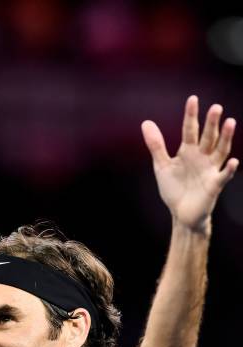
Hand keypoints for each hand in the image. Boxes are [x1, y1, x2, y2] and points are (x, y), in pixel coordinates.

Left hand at [142, 95, 238, 232]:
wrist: (180, 213)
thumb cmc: (174, 189)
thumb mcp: (162, 166)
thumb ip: (156, 145)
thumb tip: (146, 122)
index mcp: (188, 151)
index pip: (190, 130)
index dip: (191, 116)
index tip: (192, 99)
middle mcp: (202, 157)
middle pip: (208, 137)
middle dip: (211, 123)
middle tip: (216, 107)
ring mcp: (210, 170)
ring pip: (220, 151)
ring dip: (225, 138)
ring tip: (230, 122)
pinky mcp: (214, 185)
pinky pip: (223, 176)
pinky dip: (229, 170)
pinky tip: (234, 162)